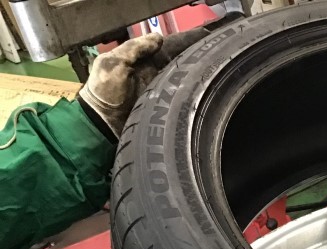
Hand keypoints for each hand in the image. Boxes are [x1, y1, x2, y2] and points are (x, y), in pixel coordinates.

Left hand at [78, 29, 207, 137]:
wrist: (101, 126)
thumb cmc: (102, 93)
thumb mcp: (112, 64)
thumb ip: (134, 49)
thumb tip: (159, 38)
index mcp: (144, 59)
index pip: (171, 45)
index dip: (188, 40)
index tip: (206, 37)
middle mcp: (157, 73)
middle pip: (184, 62)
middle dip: (200, 57)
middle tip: (218, 55)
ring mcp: (164, 91)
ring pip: (187, 80)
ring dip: (201, 76)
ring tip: (219, 71)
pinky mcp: (167, 109)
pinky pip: (185, 99)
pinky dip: (195, 94)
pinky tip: (208, 91)